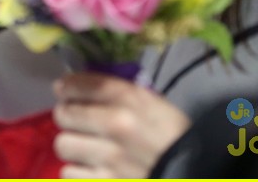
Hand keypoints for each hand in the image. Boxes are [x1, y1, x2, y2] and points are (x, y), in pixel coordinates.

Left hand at [52, 73, 189, 177]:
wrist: (194, 173)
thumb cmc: (172, 136)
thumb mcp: (151, 104)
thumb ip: (116, 93)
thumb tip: (78, 86)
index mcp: (131, 100)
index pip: (80, 84)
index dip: (67, 86)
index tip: (65, 90)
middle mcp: (117, 125)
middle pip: (63, 114)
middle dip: (67, 116)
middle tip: (75, 120)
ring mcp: (110, 158)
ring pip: (63, 145)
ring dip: (72, 146)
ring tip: (85, 147)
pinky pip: (68, 173)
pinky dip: (77, 171)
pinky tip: (92, 168)